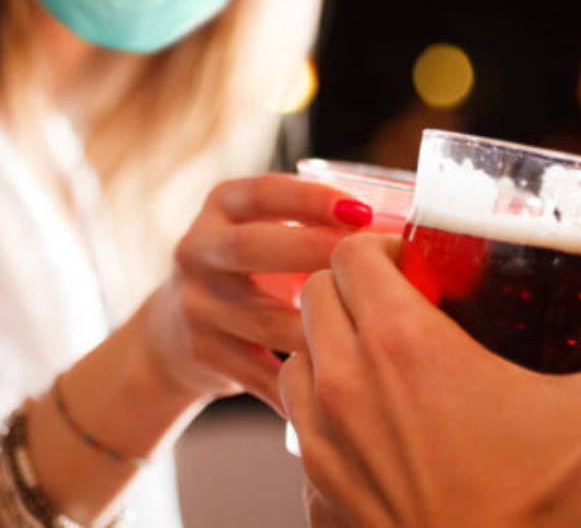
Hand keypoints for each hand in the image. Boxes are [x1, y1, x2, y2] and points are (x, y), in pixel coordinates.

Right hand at [139, 174, 371, 410]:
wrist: (174, 332)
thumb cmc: (254, 272)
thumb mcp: (267, 231)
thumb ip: (315, 225)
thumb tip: (406, 226)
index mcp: (223, 207)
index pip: (263, 192)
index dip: (311, 199)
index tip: (360, 210)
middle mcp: (199, 249)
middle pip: (250, 248)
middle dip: (310, 252)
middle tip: (363, 265)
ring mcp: (196, 304)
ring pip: (260, 318)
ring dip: (315, 327)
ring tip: (365, 329)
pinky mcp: (202, 353)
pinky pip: (259, 371)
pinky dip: (301, 383)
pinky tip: (342, 388)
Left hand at [280, 233, 580, 527]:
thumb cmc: (549, 516)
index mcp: (401, 346)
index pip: (350, 254)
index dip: (381, 245)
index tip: (421, 260)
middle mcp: (343, 384)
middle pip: (317, 296)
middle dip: (356, 286)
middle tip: (413, 300)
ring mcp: (319, 442)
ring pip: (299, 357)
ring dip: (333, 342)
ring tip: (391, 357)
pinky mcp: (316, 492)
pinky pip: (300, 425)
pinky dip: (327, 409)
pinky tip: (382, 425)